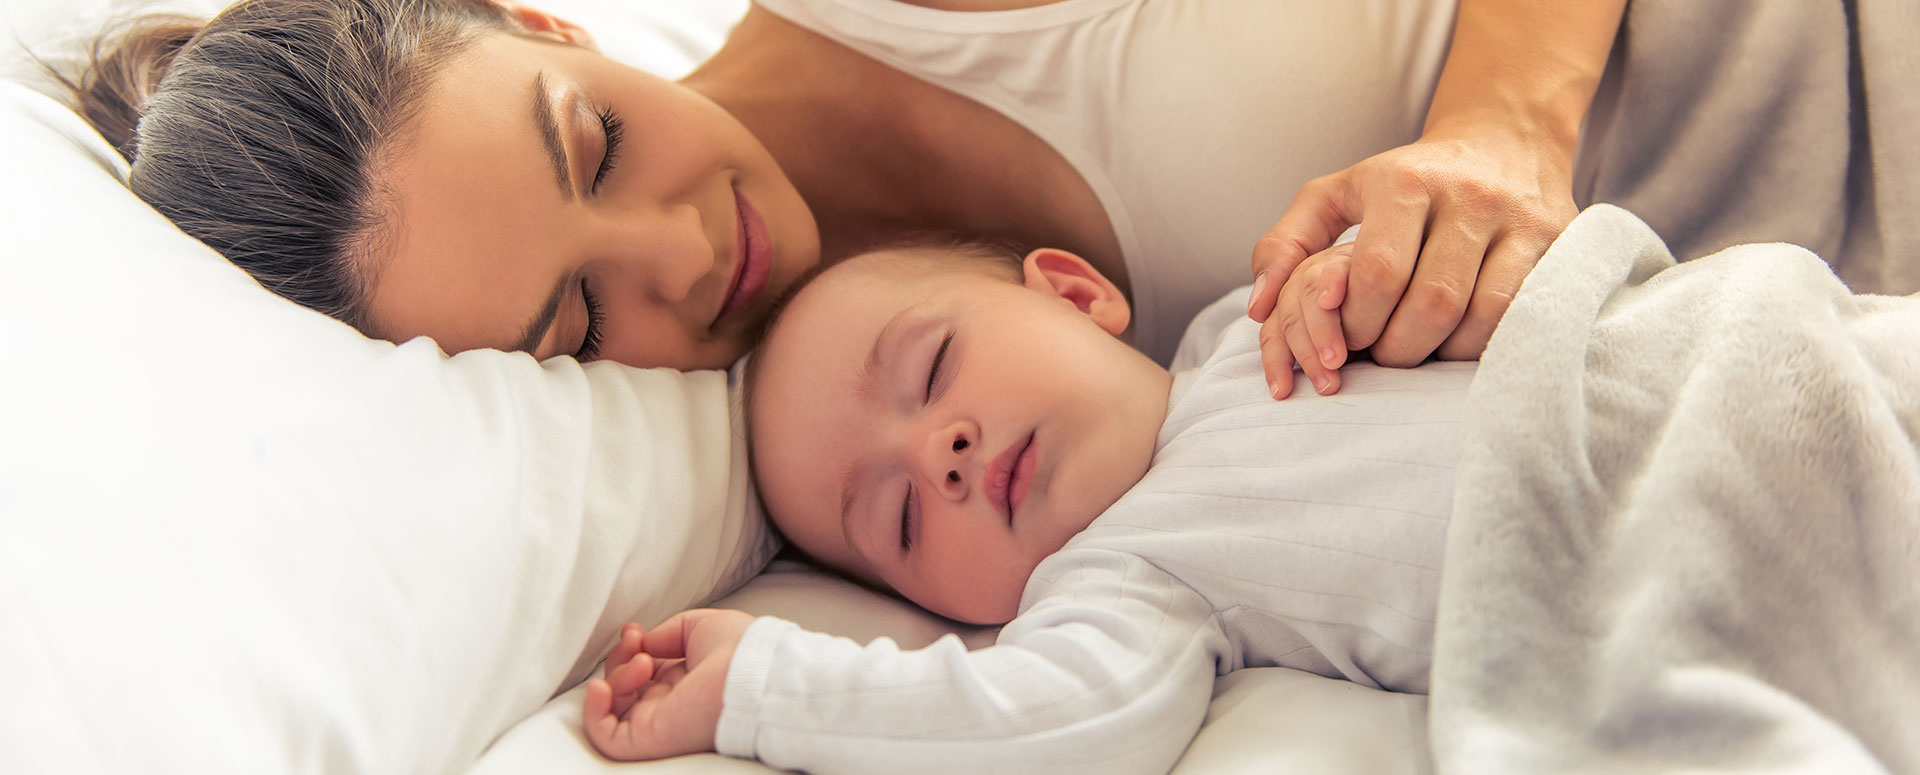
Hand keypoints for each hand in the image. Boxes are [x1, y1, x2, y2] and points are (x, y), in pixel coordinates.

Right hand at [583, 609, 755, 761]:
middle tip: (636, 644)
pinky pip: (607, 737)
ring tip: (641, 664)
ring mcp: (658, 721)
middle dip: (620, 658)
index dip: (629, 648)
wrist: (754, 673)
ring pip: (613, 708)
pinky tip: (602, 687)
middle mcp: (670, 702)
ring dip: (615, 677)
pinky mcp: (650, 739)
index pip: (640, 669)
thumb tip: (641, 644)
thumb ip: (664, 634)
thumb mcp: (698, 626)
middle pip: (623, 686)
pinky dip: (593, 712)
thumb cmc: (741, 650)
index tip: (635, 631)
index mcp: (683, 679)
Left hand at [1247, 128, 1577, 379]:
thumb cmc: (1405, 181)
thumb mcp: (1336, 193)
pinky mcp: (1557, 244)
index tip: (1344, 339)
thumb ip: (1286, 244)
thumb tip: (1258, 307)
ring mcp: (1519, 219)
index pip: (1377, 273)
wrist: (1506, 141)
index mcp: (1405, 181)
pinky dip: (1480, 345)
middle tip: (1379, 355)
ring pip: (1478, 316)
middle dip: (1396, 347)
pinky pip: (1517, 317)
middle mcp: (1467, 195)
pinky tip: (1456, 341)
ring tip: (1417, 350)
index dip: (1356, 322)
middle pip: (1430, 302)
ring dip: (1440, 353)